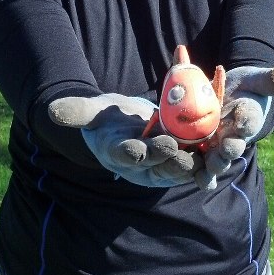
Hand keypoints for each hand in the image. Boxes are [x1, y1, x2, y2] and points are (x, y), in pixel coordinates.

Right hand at [48, 94, 199, 186]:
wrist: (124, 124)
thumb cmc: (104, 118)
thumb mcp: (90, 112)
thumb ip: (76, 112)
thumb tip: (51, 110)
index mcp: (120, 153)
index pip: (126, 155)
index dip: (133, 152)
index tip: (136, 148)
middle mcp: (144, 164)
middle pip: (158, 164)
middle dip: (168, 159)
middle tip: (178, 150)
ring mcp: (165, 162)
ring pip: (182, 164)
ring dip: (196, 160)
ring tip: (207, 152)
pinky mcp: (183, 154)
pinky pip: (199, 154)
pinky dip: (210, 150)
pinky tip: (222, 142)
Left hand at [196, 66, 273, 189]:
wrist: (228, 98)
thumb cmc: (247, 88)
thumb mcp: (258, 79)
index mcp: (250, 117)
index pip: (250, 120)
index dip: (247, 121)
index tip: (243, 122)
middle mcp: (236, 136)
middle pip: (234, 146)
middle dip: (231, 148)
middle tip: (226, 147)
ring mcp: (218, 146)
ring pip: (218, 162)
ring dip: (214, 166)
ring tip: (209, 170)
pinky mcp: (202, 151)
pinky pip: (203, 168)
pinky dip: (199, 174)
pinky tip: (194, 176)